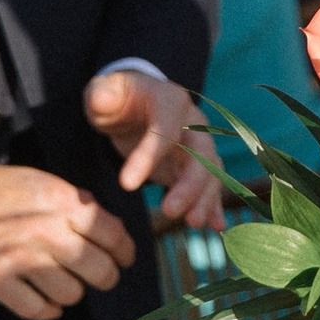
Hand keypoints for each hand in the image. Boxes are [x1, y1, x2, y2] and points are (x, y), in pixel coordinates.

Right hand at [0, 158, 134, 319]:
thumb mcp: (38, 182)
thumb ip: (72, 203)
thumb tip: (105, 226)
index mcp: (60, 201)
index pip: (113, 233)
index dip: (124, 251)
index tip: (124, 259)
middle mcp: (45, 230)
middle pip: (99, 270)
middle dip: (104, 277)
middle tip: (99, 277)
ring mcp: (19, 258)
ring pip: (71, 294)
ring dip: (70, 293)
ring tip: (61, 284)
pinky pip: (37, 310)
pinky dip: (45, 310)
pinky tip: (43, 302)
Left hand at [86, 66, 224, 232]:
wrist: (135, 104)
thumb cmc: (119, 99)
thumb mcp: (104, 93)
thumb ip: (103, 96)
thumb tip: (104, 99)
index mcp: (170, 100)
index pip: (165, 128)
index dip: (149, 155)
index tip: (126, 184)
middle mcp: (193, 123)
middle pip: (201, 153)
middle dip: (190, 184)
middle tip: (170, 211)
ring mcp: (198, 145)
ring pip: (210, 173)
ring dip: (205, 199)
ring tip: (193, 224)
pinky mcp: (196, 166)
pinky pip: (210, 185)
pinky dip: (213, 205)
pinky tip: (215, 226)